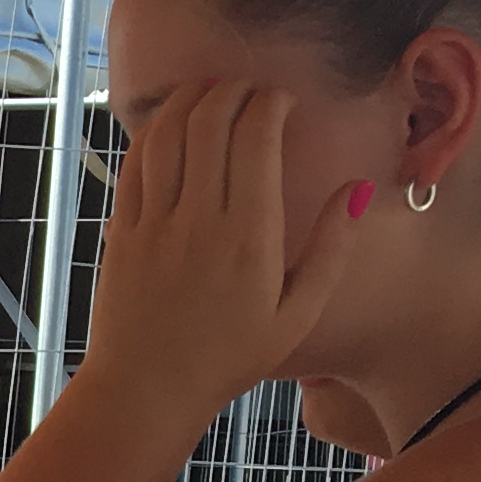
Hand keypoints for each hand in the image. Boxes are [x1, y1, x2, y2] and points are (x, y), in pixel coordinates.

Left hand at [78, 81, 367, 420]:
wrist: (147, 391)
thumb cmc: (229, 358)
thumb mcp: (298, 314)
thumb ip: (332, 249)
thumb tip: (358, 187)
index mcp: (249, 237)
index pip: (256, 136)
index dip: (271, 102)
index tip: (283, 101)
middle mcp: (199, 222)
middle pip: (210, 121)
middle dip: (233, 91)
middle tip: (251, 90)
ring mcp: (154, 225)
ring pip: (167, 133)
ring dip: (190, 99)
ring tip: (212, 92)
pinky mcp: (122, 232)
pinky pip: (135, 163)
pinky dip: (154, 131)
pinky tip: (171, 124)